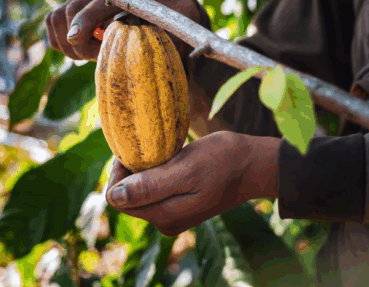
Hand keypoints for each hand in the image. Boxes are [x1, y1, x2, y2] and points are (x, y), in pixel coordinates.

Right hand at [45, 0, 206, 60]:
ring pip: (60, 15)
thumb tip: (152, 45)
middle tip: (97, 58)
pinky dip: (62, 38)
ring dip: (69, 41)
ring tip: (95, 53)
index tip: (78, 40)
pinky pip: (54, 19)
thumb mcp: (186, 19)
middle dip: (80, 39)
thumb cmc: (181, 13)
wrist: (172, 1)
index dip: (87, 19)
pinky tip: (85, 47)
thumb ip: (175, 28)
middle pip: (74, 8)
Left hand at [104, 131, 279, 235]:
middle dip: (130, 171)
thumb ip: (151, 185)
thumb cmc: (222, 161)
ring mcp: (172, 216)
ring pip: (139, 193)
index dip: (119, 171)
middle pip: (126, 197)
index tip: (134, 149)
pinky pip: (154, 191)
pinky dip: (155, 174)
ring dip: (143, 171)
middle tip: (148, 146)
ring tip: (160, 152)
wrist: (253, 166)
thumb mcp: (186, 169)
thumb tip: (114, 197)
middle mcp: (164, 221)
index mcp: (163, 215)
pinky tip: (169, 160)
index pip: (117, 197)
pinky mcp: (180, 207)